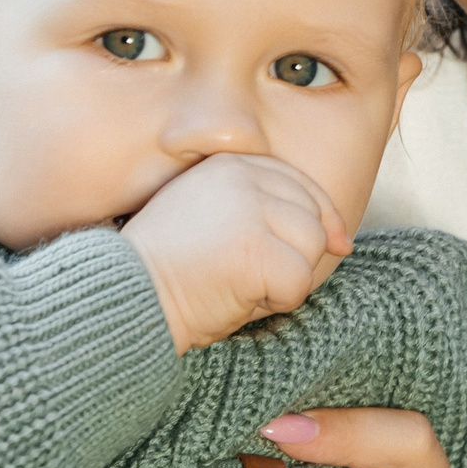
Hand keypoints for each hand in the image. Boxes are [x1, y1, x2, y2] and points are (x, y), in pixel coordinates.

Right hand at [123, 153, 352, 353]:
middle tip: (251, 277)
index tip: (336, 243)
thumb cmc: (169, 272)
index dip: (323, 216)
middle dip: (296, 255)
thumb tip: (342, 237)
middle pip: (312, 216)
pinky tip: (238, 300)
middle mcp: (240, 176)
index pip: (300, 183)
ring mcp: (248, 207)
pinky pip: (299, 281)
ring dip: (286, 279)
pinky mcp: (254, 245)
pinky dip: (278, 302)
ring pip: (312, 247)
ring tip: (240, 287)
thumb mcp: (215, 222)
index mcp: (228, 165)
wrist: (124, 298)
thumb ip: (266, 214)